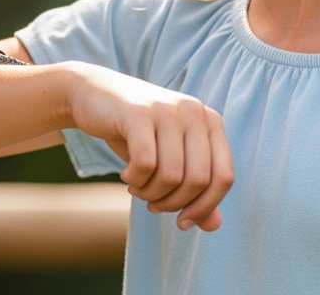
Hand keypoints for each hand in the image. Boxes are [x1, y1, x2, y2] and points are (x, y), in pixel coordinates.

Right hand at [58, 61, 233, 230]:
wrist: (95, 94)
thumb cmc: (138, 132)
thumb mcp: (169, 158)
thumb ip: (194, 190)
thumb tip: (213, 225)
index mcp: (210, 120)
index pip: (224, 176)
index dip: (205, 207)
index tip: (181, 222)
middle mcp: (194, 111)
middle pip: (198, 180)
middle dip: (172, 203)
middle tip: (151, 202)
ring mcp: (167, 109)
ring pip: (171, 176)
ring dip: (150, 194)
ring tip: (137, 186)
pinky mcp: (139, 113)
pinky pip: (146, 165)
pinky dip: (135, 181)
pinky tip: (126, 175)